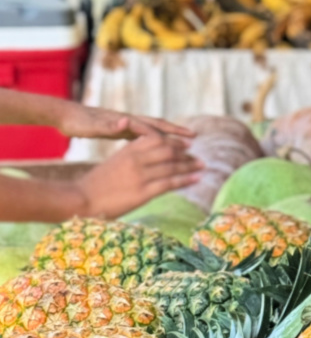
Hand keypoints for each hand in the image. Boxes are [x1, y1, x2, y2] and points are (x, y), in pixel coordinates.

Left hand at [53, 98, 194, 141]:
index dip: (171, 136)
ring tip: (181, 141)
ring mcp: (125, 124)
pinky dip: (154, 140)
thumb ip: (109, 125)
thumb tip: (125, 121)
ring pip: (152, 130)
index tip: (188, 142)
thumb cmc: (79, 123)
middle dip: (176, 131)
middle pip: (158, 125)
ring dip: (167, 135)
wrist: (66, 116)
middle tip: (194, 137)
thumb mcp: (92, 127)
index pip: (153, 129)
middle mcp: (128, 121)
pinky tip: (157, 147)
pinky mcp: (120, 129)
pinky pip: (143, 135)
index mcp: (125, 122)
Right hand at [75, 134, 200, 218]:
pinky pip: (170, 183)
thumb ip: (132, 157)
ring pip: (172, 166)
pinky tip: (196, 179)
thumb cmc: (96, 184)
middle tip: (198, 157)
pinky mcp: (142, 192)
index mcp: (128, 150)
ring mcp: (140, 175)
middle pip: (169, 150)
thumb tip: (147, 158)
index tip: (188, 143)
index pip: (158, 139)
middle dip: (186, 153)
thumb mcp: (115, 163)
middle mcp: (136, 159)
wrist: (81, 198)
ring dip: (190, 165)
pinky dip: (186, 180)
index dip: (175, 141)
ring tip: (203, 166)